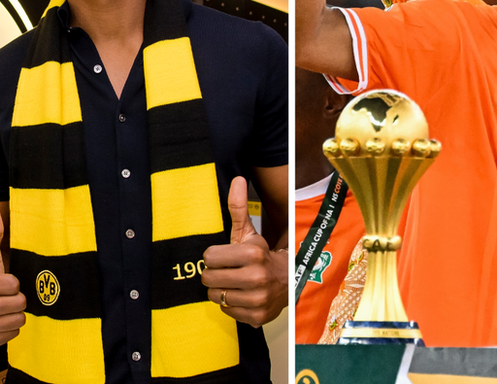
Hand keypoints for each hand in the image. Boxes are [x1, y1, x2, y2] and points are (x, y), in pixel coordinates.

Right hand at [0, 206, 25, 348]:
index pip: (13, 285)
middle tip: (4, 295)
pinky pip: (12, 335)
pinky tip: (0, 319)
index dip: (12, 282)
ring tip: (2, 306)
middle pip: (18, 304)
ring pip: (18, 320)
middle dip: (15, 298)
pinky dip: (9, 327)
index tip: (1, 281)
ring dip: (14, 313)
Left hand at [201, 177, 287, 327]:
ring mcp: (258, 299)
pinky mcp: (258, 317)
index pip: (208, 258)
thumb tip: (237, 179)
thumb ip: (239, 207)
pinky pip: (226, 312)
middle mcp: (257, 277)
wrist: (288, 281)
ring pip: (215, 297)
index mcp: (253, 254)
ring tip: (233, 283)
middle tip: (226, 271)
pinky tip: (241, 296)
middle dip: (213, 274)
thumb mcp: (249, 232)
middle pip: (208, 278)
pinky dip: (230, 305)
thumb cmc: (261, 255)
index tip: (224, 257)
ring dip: (220, 291)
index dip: (213, 257)